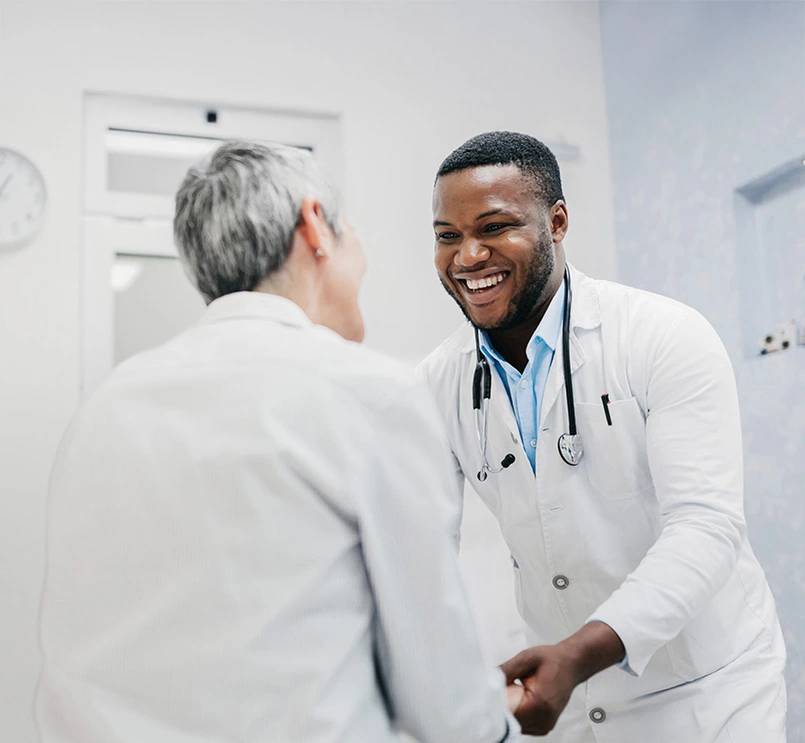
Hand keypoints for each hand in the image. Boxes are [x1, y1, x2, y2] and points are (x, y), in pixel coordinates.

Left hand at [500, 622, 624, 735]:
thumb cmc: (552, 660)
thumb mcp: (526, 658)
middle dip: (500, 708)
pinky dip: (517, 714)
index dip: (495, 705)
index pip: (508, 715)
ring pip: (516, 725)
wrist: (571, 663)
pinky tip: (519, 699)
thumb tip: (488, 680)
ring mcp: (546, 725)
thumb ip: (505, 670)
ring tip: (512, 692)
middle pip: (511, 722)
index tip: (487, 695)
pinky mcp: (545, 726)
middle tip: (496, 690)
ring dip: (509, 712)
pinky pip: (523, 725)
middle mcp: (545, 719)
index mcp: (540, 703)